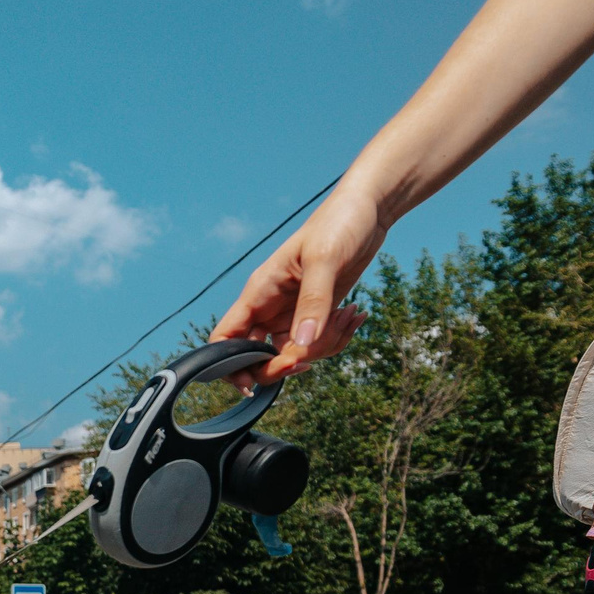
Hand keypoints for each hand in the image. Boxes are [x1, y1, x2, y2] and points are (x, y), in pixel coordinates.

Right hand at [211, 186, 384, 382]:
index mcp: (259, 292)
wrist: (368, 211)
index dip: (229, 366)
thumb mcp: (325, 260)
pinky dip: (337, 339)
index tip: (251, 383)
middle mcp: (270, 307)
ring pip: (293, 355)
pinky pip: (318, 345)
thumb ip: (313, 303)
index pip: (225, 338)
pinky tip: (355, 313)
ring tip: (349, 315)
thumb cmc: (339, 223)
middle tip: (306, 362)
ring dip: (322, 348)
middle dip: (281, 366)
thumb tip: (300, 349)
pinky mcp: (316, 315)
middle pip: (257, 357)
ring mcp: (293, 313)